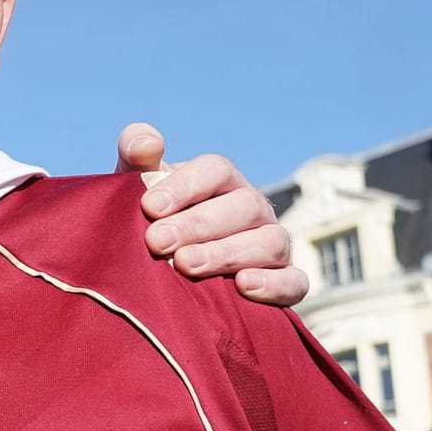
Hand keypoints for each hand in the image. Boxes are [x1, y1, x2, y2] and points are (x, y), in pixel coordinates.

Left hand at [116, 123, 306, 306]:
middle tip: (157, 242)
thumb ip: (136, 158)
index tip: (149, 207)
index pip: (217, 170)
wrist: (165, 277)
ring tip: (185, 265)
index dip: (185, 186)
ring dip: (228, 254)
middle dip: (199, 224)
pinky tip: (243, 286)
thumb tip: (146, 143)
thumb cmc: (153, 225)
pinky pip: (295, 282)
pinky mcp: (286, 283)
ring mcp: (273, 245)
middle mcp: (254, 209)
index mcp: (222, 182)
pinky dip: (274, 284)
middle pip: (244, 205)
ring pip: (271, 242)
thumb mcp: (137, 190)